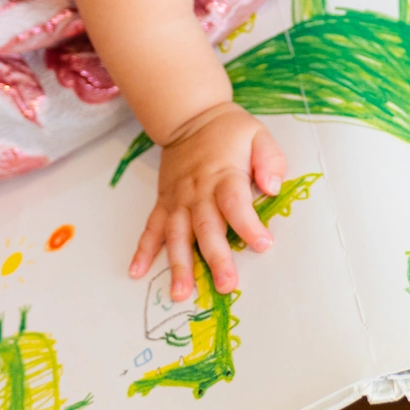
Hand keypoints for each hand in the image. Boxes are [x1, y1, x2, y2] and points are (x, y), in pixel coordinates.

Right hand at [128, 103, 285, 300]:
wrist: (189, 116)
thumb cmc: (227, 130)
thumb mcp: (257, 135)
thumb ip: (269, 160)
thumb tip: (272, 187)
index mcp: (224, 175)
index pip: (235, 204)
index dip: (248, 225)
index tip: (263, 245)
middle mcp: (198, 192)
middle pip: (206, 228)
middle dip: (215, 258)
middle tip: (226, 284)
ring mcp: (177, 200)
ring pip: (177, 235)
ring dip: (178, 265)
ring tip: (180, 293)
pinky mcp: (164, 203)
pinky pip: (151, 228)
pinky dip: (143, 250)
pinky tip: (137, 272)